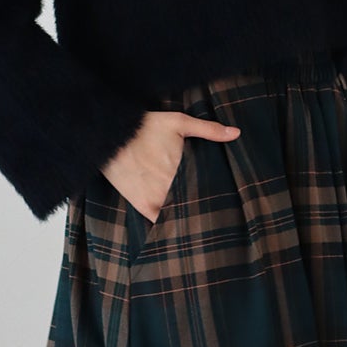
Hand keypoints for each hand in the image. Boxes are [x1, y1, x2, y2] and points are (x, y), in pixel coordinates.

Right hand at [102, 111, 240, 222]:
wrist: (110, 135)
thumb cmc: (144, 127)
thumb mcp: (178, 122)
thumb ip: (208, 129)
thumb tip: (236, 133)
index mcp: (183, 171)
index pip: (207, 191)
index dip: (216, 196)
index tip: (226, 199)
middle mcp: (170, 189)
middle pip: (194, 204)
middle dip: (204, 207)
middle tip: (217, 213)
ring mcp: (155, 200)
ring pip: (179, 215)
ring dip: (187, 216)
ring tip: (201, 221)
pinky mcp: (141, 205)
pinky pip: (159, 221)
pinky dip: (168, 222)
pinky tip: (177, 225)